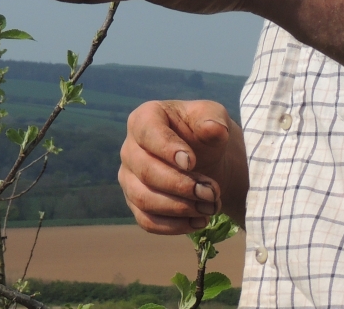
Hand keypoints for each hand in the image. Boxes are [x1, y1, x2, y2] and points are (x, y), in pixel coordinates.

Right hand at [119, 100, 247, 232]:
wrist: (207, 158)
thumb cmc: (204, 132)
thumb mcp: (213, 117)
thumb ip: (213, 121)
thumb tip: (214, 129)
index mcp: (145, 118)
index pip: (148, 133)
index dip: (167, 149)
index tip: (191, 162)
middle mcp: (130, 148)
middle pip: (146, 172)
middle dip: (181, 186)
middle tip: (211, 191)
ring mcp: (129, 178)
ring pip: (144, 199)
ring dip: (180, 208)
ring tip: (210, 206)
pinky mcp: (136, 203)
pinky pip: (147, 221)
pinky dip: (175, 225)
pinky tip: (200, 221)